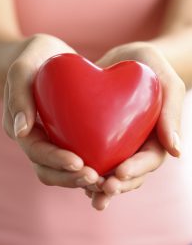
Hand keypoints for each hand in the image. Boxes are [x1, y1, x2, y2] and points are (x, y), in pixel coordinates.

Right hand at [2, 34, 99, 187]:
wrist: (47, 56)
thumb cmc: (34, 58)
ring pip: (64, 170)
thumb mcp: (23, 69)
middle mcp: (38, 139)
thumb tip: (22, 131)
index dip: (56, 161)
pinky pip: (79, 155)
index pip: (37, 152)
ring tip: (106, 179)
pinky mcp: (69, 135)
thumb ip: (18, 95)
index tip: (79, 162)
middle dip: (71, 177)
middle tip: (96, 177)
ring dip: (82, 178)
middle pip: (50, 170)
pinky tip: (110, 166)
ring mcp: (53, 139)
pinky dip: (92, 165)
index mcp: (23, 128)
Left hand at [84, 42, 184, 209]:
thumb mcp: (165, 80)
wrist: (122, 57)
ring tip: (87, 191)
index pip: (150, 158)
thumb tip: (176, 152)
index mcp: (156, 134)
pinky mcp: (99, 136)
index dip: (137, 168)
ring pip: (111, 170)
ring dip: (100, 185)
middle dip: (117, 184)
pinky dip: (84, 169)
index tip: (121, 172)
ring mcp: (118, 142)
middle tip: (102, 189)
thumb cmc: (148, 64)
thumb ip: (171, 111)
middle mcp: (136, 143)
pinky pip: (93, 156)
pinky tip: (73, 175)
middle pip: (130, 172)